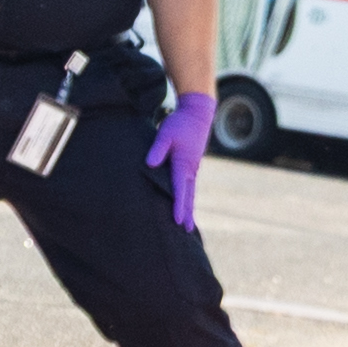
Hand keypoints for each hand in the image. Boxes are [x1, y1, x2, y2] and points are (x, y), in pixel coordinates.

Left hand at [147, 91, 216, 229]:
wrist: (197, 114)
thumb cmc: (180, 123)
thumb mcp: (165, 134)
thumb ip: (157, 149)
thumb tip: (150, 165)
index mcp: (184, 164)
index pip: (180, 189)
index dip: (178, 206)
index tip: (177, 221)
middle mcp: (190, 170)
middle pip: (189, 196)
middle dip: (188, 214)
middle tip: (187, 232)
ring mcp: (192, 168)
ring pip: (190, 192)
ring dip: (189, 208)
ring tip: (188, 225)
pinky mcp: (191, 165)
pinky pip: (189, 186)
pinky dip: (188, 198)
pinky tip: (185, 204)